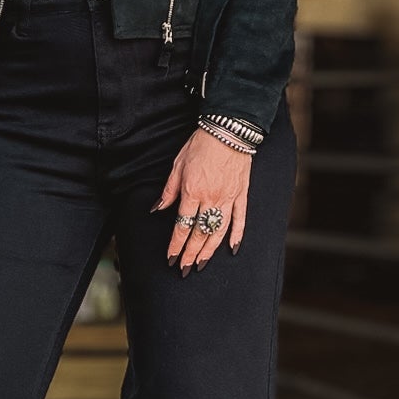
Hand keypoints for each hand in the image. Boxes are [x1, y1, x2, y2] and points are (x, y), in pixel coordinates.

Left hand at [154, 127, 251, 272]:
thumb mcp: (177, 165)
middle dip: (190, 253)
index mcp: (192, 192)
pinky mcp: (241, 194)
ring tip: (201, 263)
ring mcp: (228, 198)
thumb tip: (158, 209)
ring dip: (209, 250)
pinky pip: (240, 219)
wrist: (228, 130)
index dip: (176, 245)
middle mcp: (211, 199)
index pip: (182, 225)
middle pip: (199, 233)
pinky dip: (236, 235)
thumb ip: (169, 190)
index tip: (171, 258)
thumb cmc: (200, 145)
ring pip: (219, 231)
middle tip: (184, 268)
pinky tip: (231, 248)